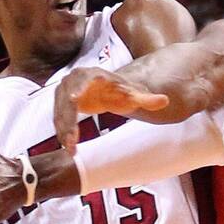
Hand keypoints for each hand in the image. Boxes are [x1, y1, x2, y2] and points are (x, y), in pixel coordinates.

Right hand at [52, 66, 167, 152]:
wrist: (110, 91)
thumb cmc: (123, 93)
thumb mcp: (136, 97)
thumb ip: (149, 100)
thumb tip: (164, 101)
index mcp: (94, 75)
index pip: (83, 79)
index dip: (78, 88)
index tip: (73, 98)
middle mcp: (76, 79)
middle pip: (66, 98)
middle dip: (68, 119)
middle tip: (71, 140)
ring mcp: (66, 90)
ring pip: (60, 110)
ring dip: (63, 130)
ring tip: (70, 149)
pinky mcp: (61, 102)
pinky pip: (58, 117)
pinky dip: (62, 132)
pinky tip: (68, 147)